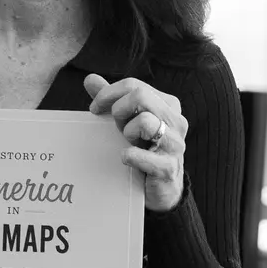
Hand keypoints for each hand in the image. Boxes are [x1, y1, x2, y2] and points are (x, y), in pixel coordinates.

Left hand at [85, 72, 186, 213]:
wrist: (161, 188)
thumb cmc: (143, 148)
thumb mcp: (128, 120)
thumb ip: (111, 99)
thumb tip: (90, 79)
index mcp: (168, 104)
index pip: (134, 85)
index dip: (109, 94)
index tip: (94, 108)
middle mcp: (176, 121)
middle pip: (140, 95)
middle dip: (119, 110)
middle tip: (115, 127)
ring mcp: (175, 144)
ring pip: (145, 121)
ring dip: (127, 132)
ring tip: (129, 142)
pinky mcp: (168, 168)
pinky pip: (141, 155)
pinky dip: (129, 156)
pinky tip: (126, 158)